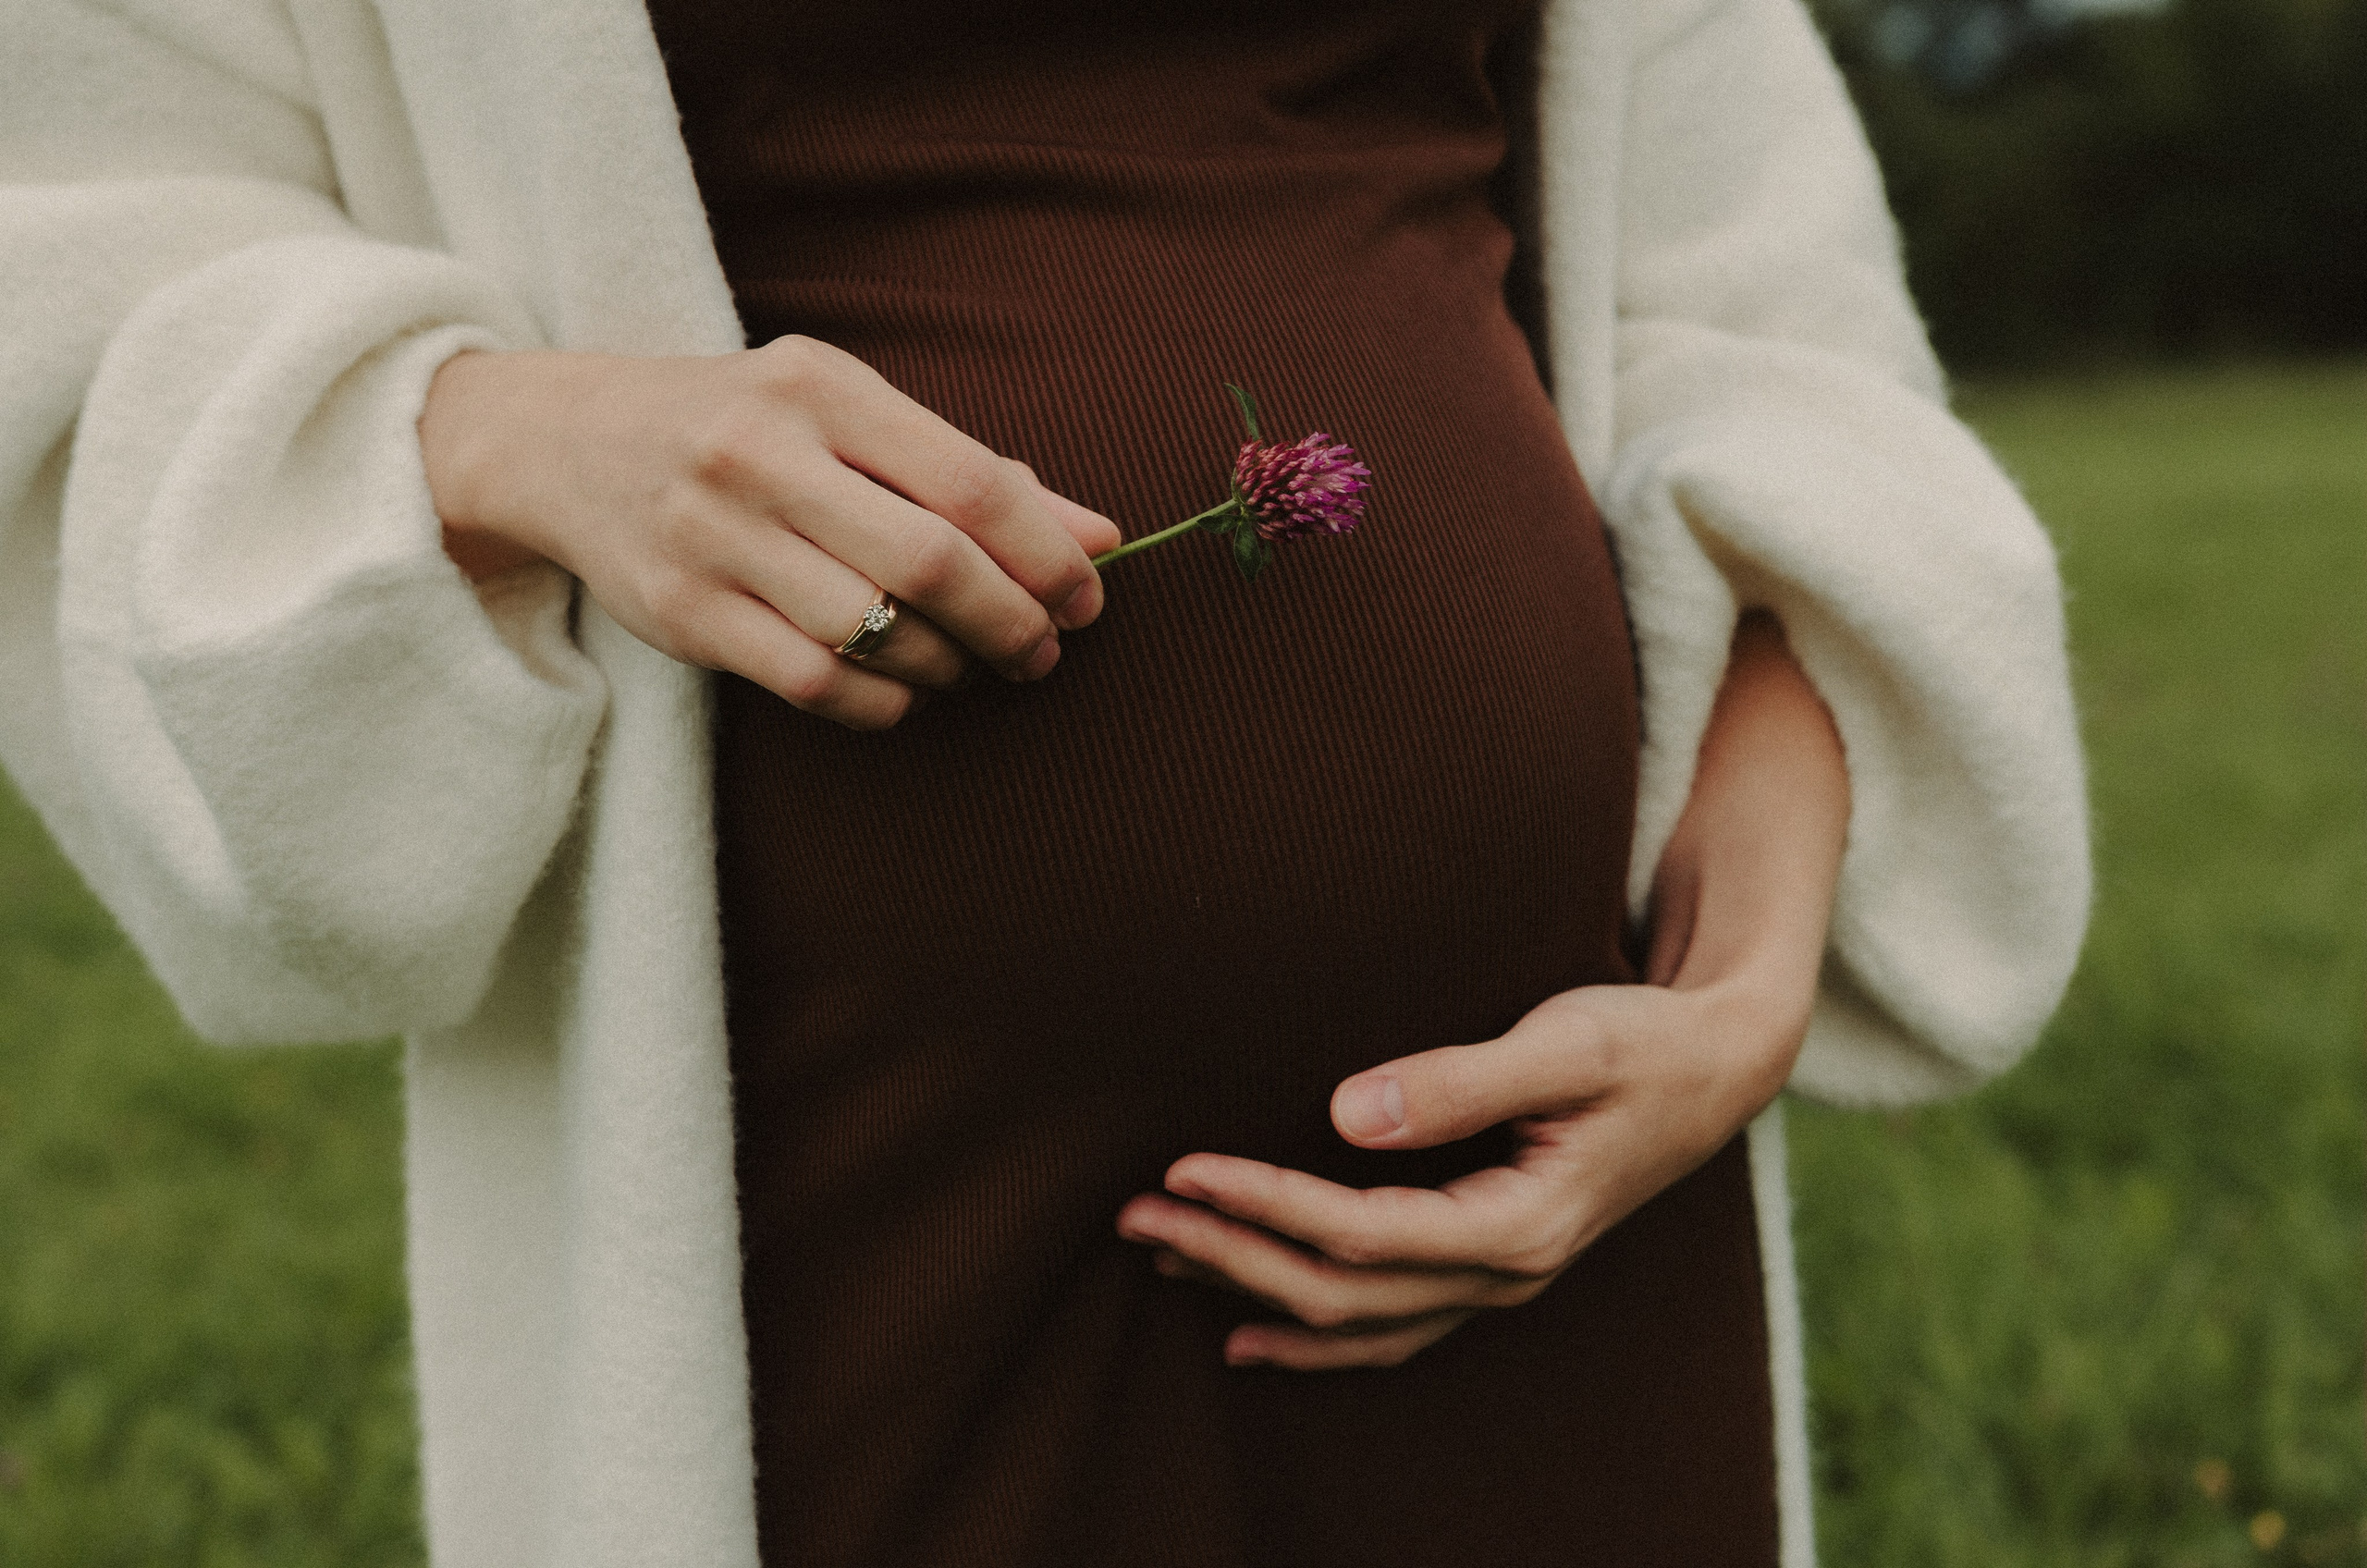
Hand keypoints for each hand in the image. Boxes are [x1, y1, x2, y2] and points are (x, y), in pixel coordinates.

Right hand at [420, 335, 1121, 728]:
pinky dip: (882, 703)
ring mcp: (714, 537)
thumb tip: (1099, 536)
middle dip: (1012, 623)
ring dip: (949, 667)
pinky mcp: (682, 613)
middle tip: (1041, 649)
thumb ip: (970, 472)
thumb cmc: (743, 425)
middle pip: (930, 565)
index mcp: (821, 388)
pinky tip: (901, 690)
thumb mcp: (847, 414)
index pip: (968, 482)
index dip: (1046, 554)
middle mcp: (763, 455)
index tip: (1086, 596)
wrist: (561, 441)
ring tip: (971, 665)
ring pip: (875, 634)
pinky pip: (815, 683)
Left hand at [1115, 610, 1849, 1369]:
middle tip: (1134, 1215)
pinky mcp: (1488, 1264)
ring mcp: (1498, 1280)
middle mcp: (1506, 1272)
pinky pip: (1390, 1328)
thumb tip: (1344, 1111)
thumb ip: (1461, 1079)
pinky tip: (1249, 1334)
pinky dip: (1316, 1337)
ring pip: (1357, 1323)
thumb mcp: (1566, 1042)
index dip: (1265, 1206)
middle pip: (1340, 1293)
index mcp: (1520, 1223)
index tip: (1183, 1170)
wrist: (1717, 1067)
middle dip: (1230, 1255)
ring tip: (1161, 1260)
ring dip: (1254, 1293)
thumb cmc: (1641, 1039)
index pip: (1361, 1234)